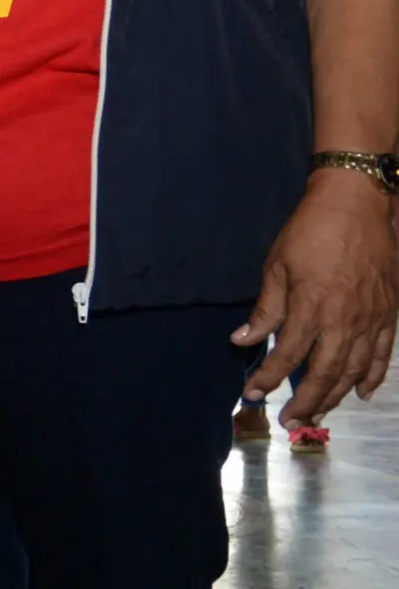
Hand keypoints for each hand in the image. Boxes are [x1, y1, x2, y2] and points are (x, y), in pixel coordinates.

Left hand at [234, 169, 398, 426]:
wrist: (358, 204)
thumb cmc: (310, 231)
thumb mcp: (277, 266)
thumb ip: (265, 309)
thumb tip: (242, 341)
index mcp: (312, 308)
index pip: (287, 356)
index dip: (269, 379)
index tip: (252, 394)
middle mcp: (345, 320)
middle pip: (325, 373)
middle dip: (305, 401)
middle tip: (290, 422)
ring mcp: (372, 318)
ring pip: (355, 370)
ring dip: (336, 396)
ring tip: (319, 415)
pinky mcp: (390, 312)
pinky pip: (383, 354)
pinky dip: (373, 376)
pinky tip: (363, 393)